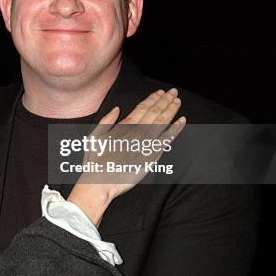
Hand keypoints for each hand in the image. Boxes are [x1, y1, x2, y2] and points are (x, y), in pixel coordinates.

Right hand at [68, 89, 185, 225]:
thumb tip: (117, 108)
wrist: (100, 183)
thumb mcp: (94, 136)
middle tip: (174, 91)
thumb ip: (106, 121)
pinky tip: (182, 121)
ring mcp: (145, 144)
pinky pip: (166, 140)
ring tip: (177, 101)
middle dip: (165, 100)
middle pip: (155, 112)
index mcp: (123, 126)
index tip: (160, 92)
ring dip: (171, 110)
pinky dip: (175, 129)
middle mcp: (136, 132)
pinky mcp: (152, 156)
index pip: (142, 107)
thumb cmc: (95, 162)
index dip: (153, 98)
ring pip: (162, 122)